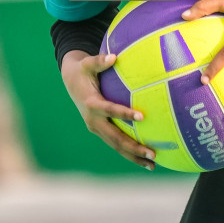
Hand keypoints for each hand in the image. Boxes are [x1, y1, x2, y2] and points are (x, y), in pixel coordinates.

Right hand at [60, 50, 154, 170]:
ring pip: (115, 146)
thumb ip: (100, 61)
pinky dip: (129, 152)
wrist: (70, 82)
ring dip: (133, 156)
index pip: (110, 110)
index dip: (124, 114)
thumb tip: (114, 57)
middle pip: (115, 138)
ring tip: (153, 165)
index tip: (142, 116)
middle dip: (133, 147)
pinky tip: (145, 159)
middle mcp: (93, 120)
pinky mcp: (100, 131)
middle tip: (152, 153)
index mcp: (91, 104)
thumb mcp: (87, 64)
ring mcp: (96, 128)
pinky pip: (115, 144)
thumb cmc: (83, 70)